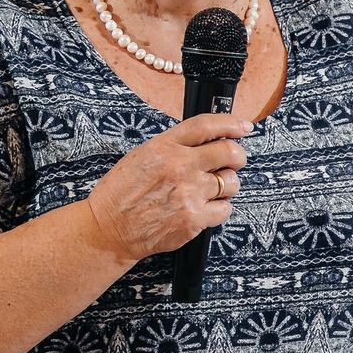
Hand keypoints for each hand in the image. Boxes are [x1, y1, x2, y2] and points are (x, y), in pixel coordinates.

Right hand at [82, 113, 251, 260]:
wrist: (109, 228)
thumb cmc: (121, 194)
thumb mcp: (141, 156)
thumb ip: (173, 146)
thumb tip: (205, 141)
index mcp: (164, 147)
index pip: (206, 125)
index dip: (230, 123)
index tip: (243, 126)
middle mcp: (179, 167)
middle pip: (229, 152)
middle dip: (237, 156)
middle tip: (234, 161)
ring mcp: (189, 193)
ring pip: (231, 182)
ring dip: (227, 185)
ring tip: (211, 190)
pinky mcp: (194, 219)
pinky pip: (225, 209)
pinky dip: (219, 209)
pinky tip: (204, 208)